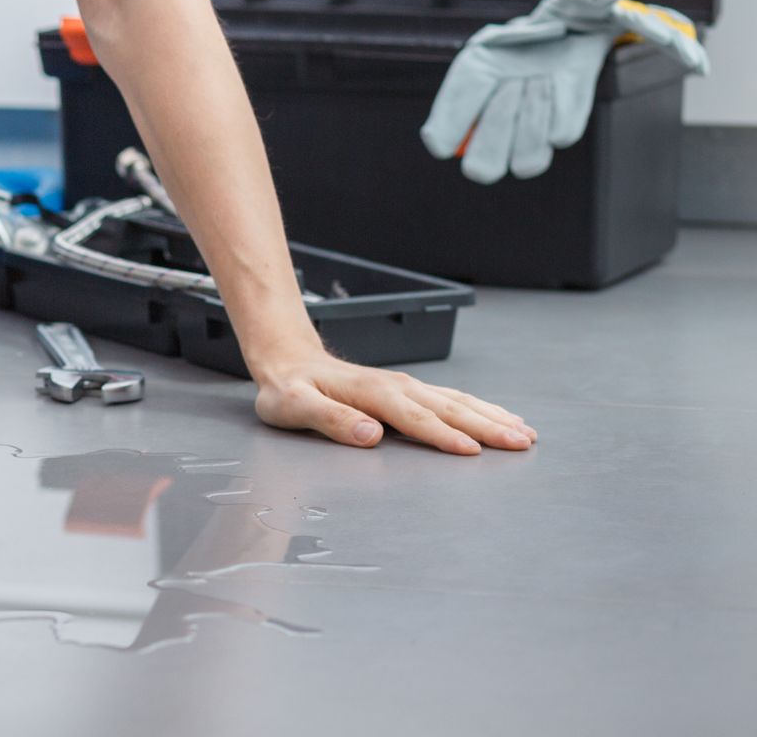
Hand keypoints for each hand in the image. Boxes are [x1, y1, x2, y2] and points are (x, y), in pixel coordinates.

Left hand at [251, 349, 537, 454]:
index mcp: (372, 393)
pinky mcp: (408, 390)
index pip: (415, 417)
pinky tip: (500, 417)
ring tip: (525, 433)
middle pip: (448, 408)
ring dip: (492, 416)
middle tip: (523, 443)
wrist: (288, 362)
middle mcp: (396, 386)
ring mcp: (405, 386)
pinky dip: (480, 408)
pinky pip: (451, 398)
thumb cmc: (288, 390)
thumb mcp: (294, 406)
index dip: (443, 435)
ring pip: (457, 401)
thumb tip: (370, 434)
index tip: (474, 451)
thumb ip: (330, 420)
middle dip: (487, 426)